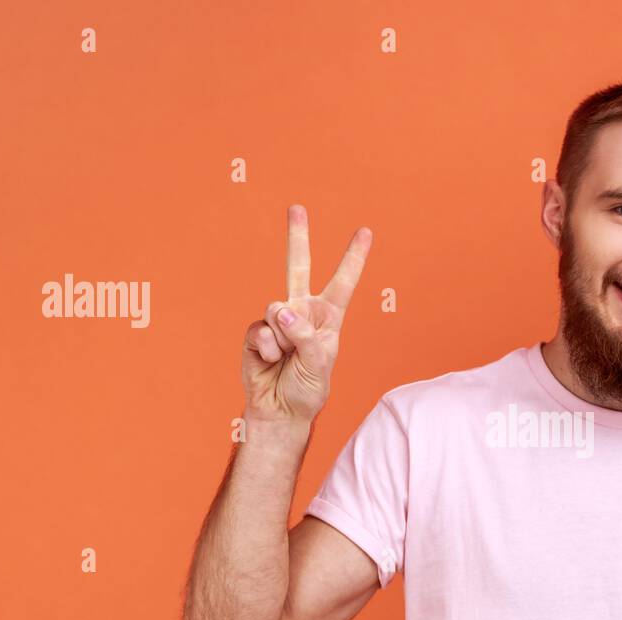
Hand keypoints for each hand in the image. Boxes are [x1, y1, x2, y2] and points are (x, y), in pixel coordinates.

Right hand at [242, 204, 371, 423]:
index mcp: (327, 317)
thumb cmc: (307, 389)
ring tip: (286, 358)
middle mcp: (302, 312)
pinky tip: (269, 361)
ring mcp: (277, 319)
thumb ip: (303, 334)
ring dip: (283, 338)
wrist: (279, 411)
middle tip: (296, 208)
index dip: (354, 257)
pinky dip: (266, 348)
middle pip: (298, 267)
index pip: (343, 282)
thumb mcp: (318, 363)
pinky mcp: (255, 331)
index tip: (366, 232)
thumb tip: (279, 310)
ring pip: (276, 309)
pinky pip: (260, 330)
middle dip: (297, 236)